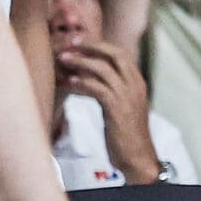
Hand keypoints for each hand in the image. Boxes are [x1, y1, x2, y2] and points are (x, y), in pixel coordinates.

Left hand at [58, 40, 160, 183]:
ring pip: (102, 68)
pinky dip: (81, 83)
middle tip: (71, 44)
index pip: (120, 54)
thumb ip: (112, 91)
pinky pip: (96, 88)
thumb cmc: (126, 136)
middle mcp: (135, 85)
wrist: (138, 158)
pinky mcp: (116, 109)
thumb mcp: (123, 108)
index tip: (80, 42)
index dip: (99, 45)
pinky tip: (69, 83)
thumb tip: (89, 79)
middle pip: (114, 54)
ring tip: (63, 59)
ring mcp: (127, 96)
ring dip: (80, 62)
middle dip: (91, 46)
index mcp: (138, 83)